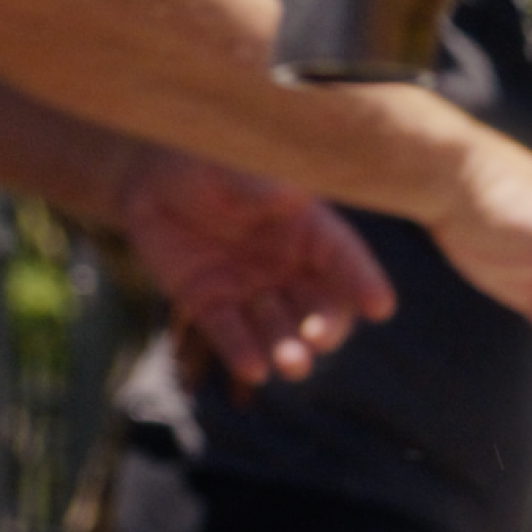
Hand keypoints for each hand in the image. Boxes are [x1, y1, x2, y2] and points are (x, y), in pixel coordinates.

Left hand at [113, 148, 398, 387]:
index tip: (380, 306)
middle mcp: (287, 266)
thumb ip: (259, 185)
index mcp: (307, 228)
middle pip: (320, 306)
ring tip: (291, 366)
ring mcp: (250, 290)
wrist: (151, 178)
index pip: (344, 258)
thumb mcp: (233, 164)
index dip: (362, 281)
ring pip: (278, 328)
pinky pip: (230, 334)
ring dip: (288, 349)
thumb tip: (287, 196)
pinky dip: (241, 352)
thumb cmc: (206, 161)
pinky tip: (252, 369)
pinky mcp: (211, 306)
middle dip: (325, 326)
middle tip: (319, 339)